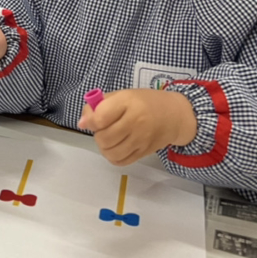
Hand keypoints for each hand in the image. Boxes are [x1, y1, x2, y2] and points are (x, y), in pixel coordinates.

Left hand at [78, 89, 197, 165]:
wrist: (174, 115)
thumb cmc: (143, 102)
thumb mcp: (121, 95)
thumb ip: (99, 105)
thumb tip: (82, 123)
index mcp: (128, 102)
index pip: (101, 117)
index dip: (89, 121)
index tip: (89, 121)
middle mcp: (136, 121)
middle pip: (104, 138)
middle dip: (97, 135)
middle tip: (102, 129)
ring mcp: (141, 139)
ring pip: (111, 153)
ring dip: (104, 147)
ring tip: (109, 139)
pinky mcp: (144, 152)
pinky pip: (121, 161)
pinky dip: (113, 156)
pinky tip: (116, 147)